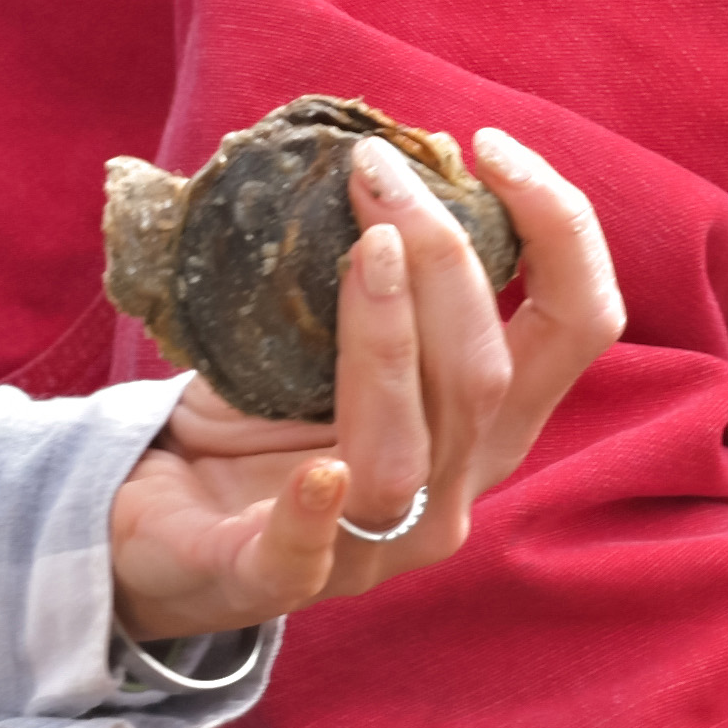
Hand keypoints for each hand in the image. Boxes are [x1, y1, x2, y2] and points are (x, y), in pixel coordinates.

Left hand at [102, 124, 624, 642]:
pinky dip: (315, 513)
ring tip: (359, 244)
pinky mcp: (272, 580)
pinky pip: (307, 556)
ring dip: (391, 338)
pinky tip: (313, 473)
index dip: (560, 231)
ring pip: (408, 450)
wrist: (148, 528)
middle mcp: (452, 488)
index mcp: (487, 425)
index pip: (578, 325)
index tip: (490, 147)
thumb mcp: (330, 335)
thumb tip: (384, 153)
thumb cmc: (252, 420)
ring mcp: (372, 547)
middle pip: (488, 377)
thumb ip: (374, 271)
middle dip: (446, 256)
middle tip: (377, 169)